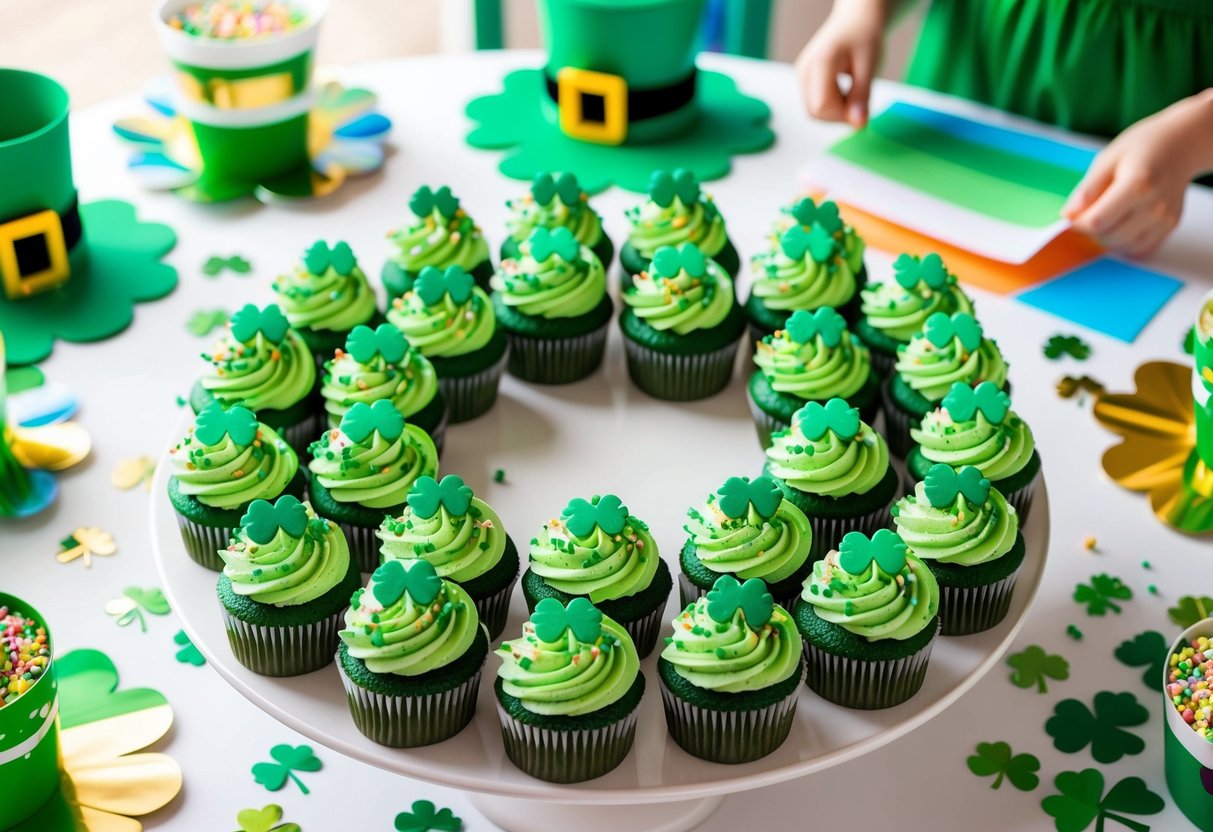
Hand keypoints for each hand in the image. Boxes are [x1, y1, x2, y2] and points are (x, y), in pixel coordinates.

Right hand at [795, 0, 887, 126]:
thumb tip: (858, 126)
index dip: (843, 115)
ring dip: (836, 111)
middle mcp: (804, 70)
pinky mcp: (803, 80)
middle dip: (840, 115)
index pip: (822, 106)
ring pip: (814, 111)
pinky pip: (815, 104)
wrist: (856, 20)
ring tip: (852, 90)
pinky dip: (832, 105)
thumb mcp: (870, 66)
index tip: (862, 107)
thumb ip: (862, 96)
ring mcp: (801, 75)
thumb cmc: (864, 37)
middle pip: (815, 112)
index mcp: (820, 62)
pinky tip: (844, 90)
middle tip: (860, 100)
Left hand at [1063, 90, 1212, 258]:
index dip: (1077, 224)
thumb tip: (1068, 215)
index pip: (1097, 221)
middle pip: (1108, 237)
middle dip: (1090, 231)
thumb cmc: (1142, 148)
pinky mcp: (1170, 227)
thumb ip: (1086, 189)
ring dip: (1107, 238)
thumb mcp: (1107, 159)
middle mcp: (1155, 206)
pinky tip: (1122, 224)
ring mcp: (1165, 219)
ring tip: (1108, 215)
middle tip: (1090, 213)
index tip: (1072, 216)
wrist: (1181, 145)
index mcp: (1137, 185)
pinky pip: (1140, 250)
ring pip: (1122, 247)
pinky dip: (1125, 243)